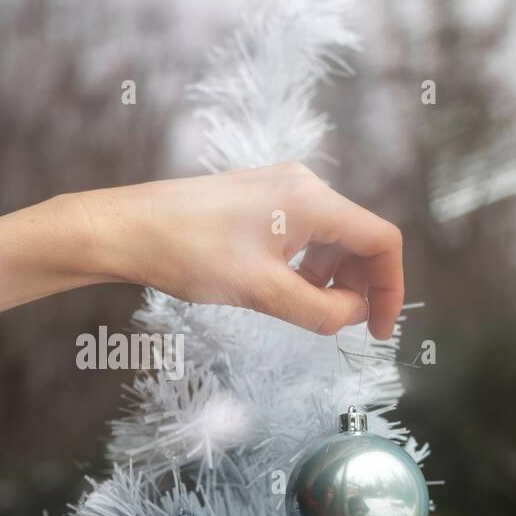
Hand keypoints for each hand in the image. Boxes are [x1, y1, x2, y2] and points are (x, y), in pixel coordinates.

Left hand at [0, 163, 403, 353]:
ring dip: (332, 279)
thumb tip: (351, 318)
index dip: (390, 288)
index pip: (381, 240)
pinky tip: (284, 292)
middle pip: (358, 238)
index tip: (377, 330)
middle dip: (361, 285)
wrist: (125, 229)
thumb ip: (318, 311)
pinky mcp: (256, 201)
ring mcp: (278, 190)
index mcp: (311, 199)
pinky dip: (306, 267)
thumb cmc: (188, 253)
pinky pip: (302, 235)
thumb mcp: (261, 291)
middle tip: (344, 327)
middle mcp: (302, 186)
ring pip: (330, 238)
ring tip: (309, 312)